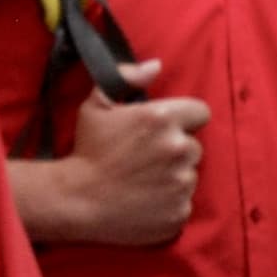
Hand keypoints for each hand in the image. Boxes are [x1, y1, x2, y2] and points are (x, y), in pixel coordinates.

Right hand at [42, 63, 210, 247]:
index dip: (184, 119)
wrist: (76, 200)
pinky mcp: (181, 210)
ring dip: (173, 176)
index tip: (165, 129)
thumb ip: (126, 78)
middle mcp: (178, 148)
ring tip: (143, 181)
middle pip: (195, 145)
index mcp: (162, 118)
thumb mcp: (96, 106)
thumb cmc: (86, 151)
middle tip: (147, 158)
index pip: (201, 112)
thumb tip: (156, 65)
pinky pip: (184, 201)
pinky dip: (169, 201)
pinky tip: (145, 200)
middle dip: (175, 149)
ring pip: (190, 174)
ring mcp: (182, 182)